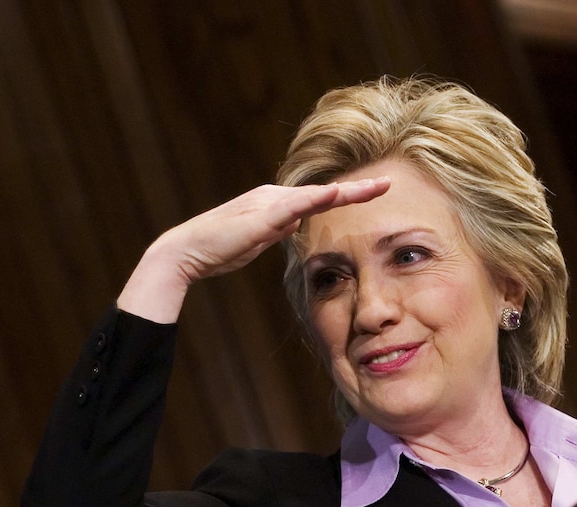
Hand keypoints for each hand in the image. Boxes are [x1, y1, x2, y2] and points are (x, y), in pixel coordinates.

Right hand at [117, 177, 389, 322]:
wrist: (188, 251)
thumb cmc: (219, 249)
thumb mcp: (256, 239)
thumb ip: (277, 229)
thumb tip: (294, 223)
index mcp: (275, 204)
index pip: (318, 200)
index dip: (347, 196)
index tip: (373, 193)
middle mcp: (274, 197)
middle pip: (324, 194)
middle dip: (358, 190)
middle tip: (388, 184)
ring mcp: (268, 203)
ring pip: (316, 195)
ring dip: (348, 191)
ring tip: (378, 187)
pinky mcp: (261, 215)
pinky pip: (295, 204)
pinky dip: (318, 198)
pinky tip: (338, 193)